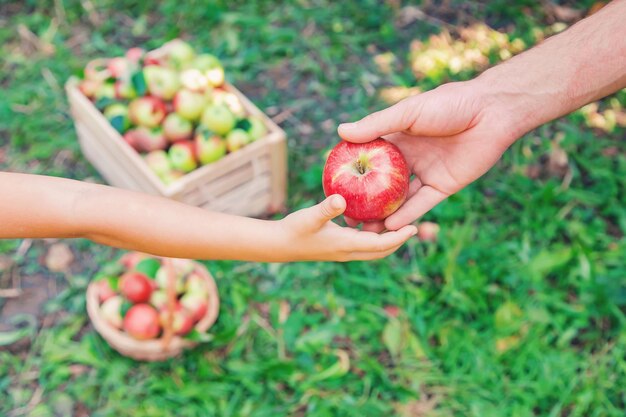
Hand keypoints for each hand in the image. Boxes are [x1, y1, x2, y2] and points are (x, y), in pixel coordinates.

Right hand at [280, 195, 416, 260]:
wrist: (278, 244)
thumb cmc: (293, 229)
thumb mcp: (310, 216)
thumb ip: (326, 208)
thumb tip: (341, 199)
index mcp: (346, 245)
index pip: (379, 245)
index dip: (398, 238)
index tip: (414, 228)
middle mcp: (348, 251)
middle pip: (381, 250)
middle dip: (398, 240)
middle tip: (413, 226)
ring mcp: (343, 250)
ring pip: (372, 248)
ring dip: (386, 238)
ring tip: (398, 220)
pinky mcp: (337, 246)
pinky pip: (362, 242)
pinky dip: (372, 233)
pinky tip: (372, 216)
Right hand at [338, 80, 517, 231]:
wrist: (491, 112)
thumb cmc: (448, 104)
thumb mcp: (408, 113)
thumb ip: (376, 124)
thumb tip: (340, 132)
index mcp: (398, 138)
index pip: (369, 159)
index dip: (353, 173)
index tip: (334, 187)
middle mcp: (409, 158)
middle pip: (382, 183)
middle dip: (366, 200)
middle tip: (347, 216)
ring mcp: (426, 173)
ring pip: (401, 198)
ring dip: (384, 213)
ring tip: (365, 229)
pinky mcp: (443, 186)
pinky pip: (422, 203)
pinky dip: (408, 214)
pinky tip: (390, 225)